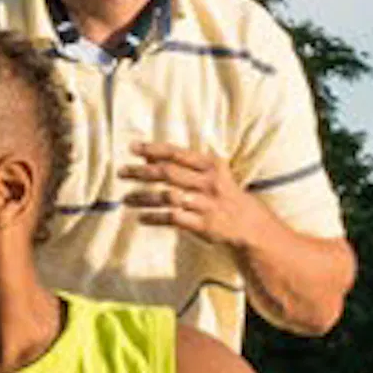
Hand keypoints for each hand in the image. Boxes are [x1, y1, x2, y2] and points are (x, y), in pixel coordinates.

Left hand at [120, 141, 267, 246]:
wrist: (251, 225)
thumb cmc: (225, 195)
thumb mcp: (214, 174)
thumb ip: (185, 165)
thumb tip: (150, 155)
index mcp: (212, 166)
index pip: (178, 154)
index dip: (154, 149)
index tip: (132, 147)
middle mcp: (209, 182)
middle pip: (169, 174)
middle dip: (142, 172)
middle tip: (121, 172)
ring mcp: (205, 204)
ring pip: (167, 197)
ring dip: (143, 198)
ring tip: (125, 199)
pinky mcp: (203, 224)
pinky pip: (173, 219)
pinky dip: (155, 218)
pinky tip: (141, 218)